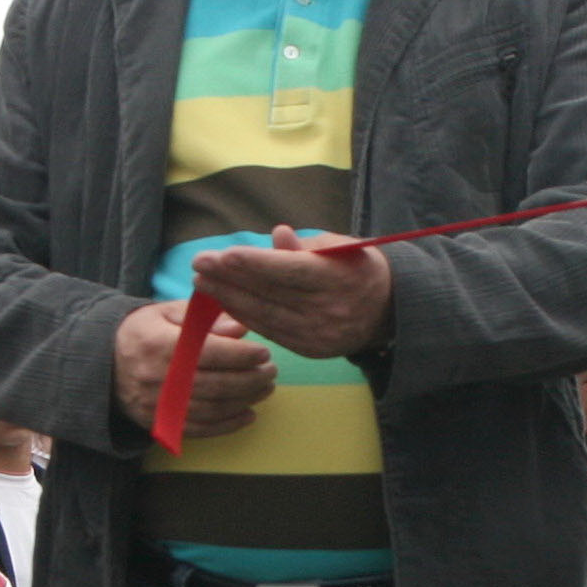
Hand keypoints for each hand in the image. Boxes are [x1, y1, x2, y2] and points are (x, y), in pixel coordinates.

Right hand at [115, 299, 273, 440]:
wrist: (102, 364)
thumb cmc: (142, 332)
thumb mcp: (166, 314)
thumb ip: (203, 318)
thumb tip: (240, 328)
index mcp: (161, 345)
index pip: (210, 353)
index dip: (241, 355)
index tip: (264, 352)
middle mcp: (160, 378)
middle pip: (216, 384)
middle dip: (250, 380)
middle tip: (271, 372)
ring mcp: (159, 405)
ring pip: (212, 409)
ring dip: (245, 401)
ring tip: (265, 389)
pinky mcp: (160, 424)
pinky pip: (200, 429)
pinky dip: (228, 425)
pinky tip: (248, 415)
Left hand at [190, 227, 394, 359]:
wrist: (387, 312)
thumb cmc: (357, 268)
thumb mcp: (342, 247)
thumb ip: (307, 245)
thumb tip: (276, 236)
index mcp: (339, 279)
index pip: (290, 271)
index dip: (255, 263)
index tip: (223, 254)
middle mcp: (328, 310)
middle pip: (271, 294)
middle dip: (231, 279)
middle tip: (199, 264)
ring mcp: (318, 334)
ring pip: (265, 316)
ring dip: (229, 299)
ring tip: (203, 282)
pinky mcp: (309, 350)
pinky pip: (270, 331)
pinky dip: (244, 316)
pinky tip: (224, 302)